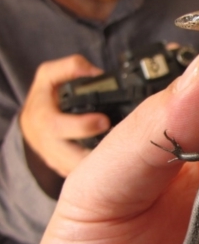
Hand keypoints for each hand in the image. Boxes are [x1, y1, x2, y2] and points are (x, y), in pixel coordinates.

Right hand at [20, 55, 110, 177]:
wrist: (32, 125)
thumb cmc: (44, 98)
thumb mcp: (49, 75)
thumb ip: (71, 68)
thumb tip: (97, 73)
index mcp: (43, 119)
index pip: (58, 127)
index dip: (83, 126)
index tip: (105, 120)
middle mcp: (48, 143)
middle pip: (71, 157)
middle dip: (94, 154)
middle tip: (118, 144)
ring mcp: (56, 159)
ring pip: (78, 171)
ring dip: (99, 167)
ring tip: (121, 157)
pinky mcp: (64, 169)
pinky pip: (81, 175)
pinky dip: (97, 173)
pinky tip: (115, 165)